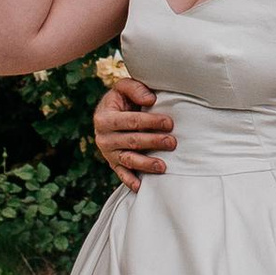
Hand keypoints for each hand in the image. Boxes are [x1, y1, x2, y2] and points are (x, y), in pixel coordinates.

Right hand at [93, 70, 174, 192]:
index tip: (169, 123)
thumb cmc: (122, 99)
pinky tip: (141, 187)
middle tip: (172, 142)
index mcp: (104, 118)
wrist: (110, 113)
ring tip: (163, 166)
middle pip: (132, 141)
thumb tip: (151, 100)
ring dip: (146, 164)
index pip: (130, 121)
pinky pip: (122, 174)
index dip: (150, 122)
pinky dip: (130, 181)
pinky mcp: (113, 163)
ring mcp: (108, 153)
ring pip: (128, 160)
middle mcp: (103, 137)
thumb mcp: (123, 87)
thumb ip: (135, 88)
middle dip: (153, 142)